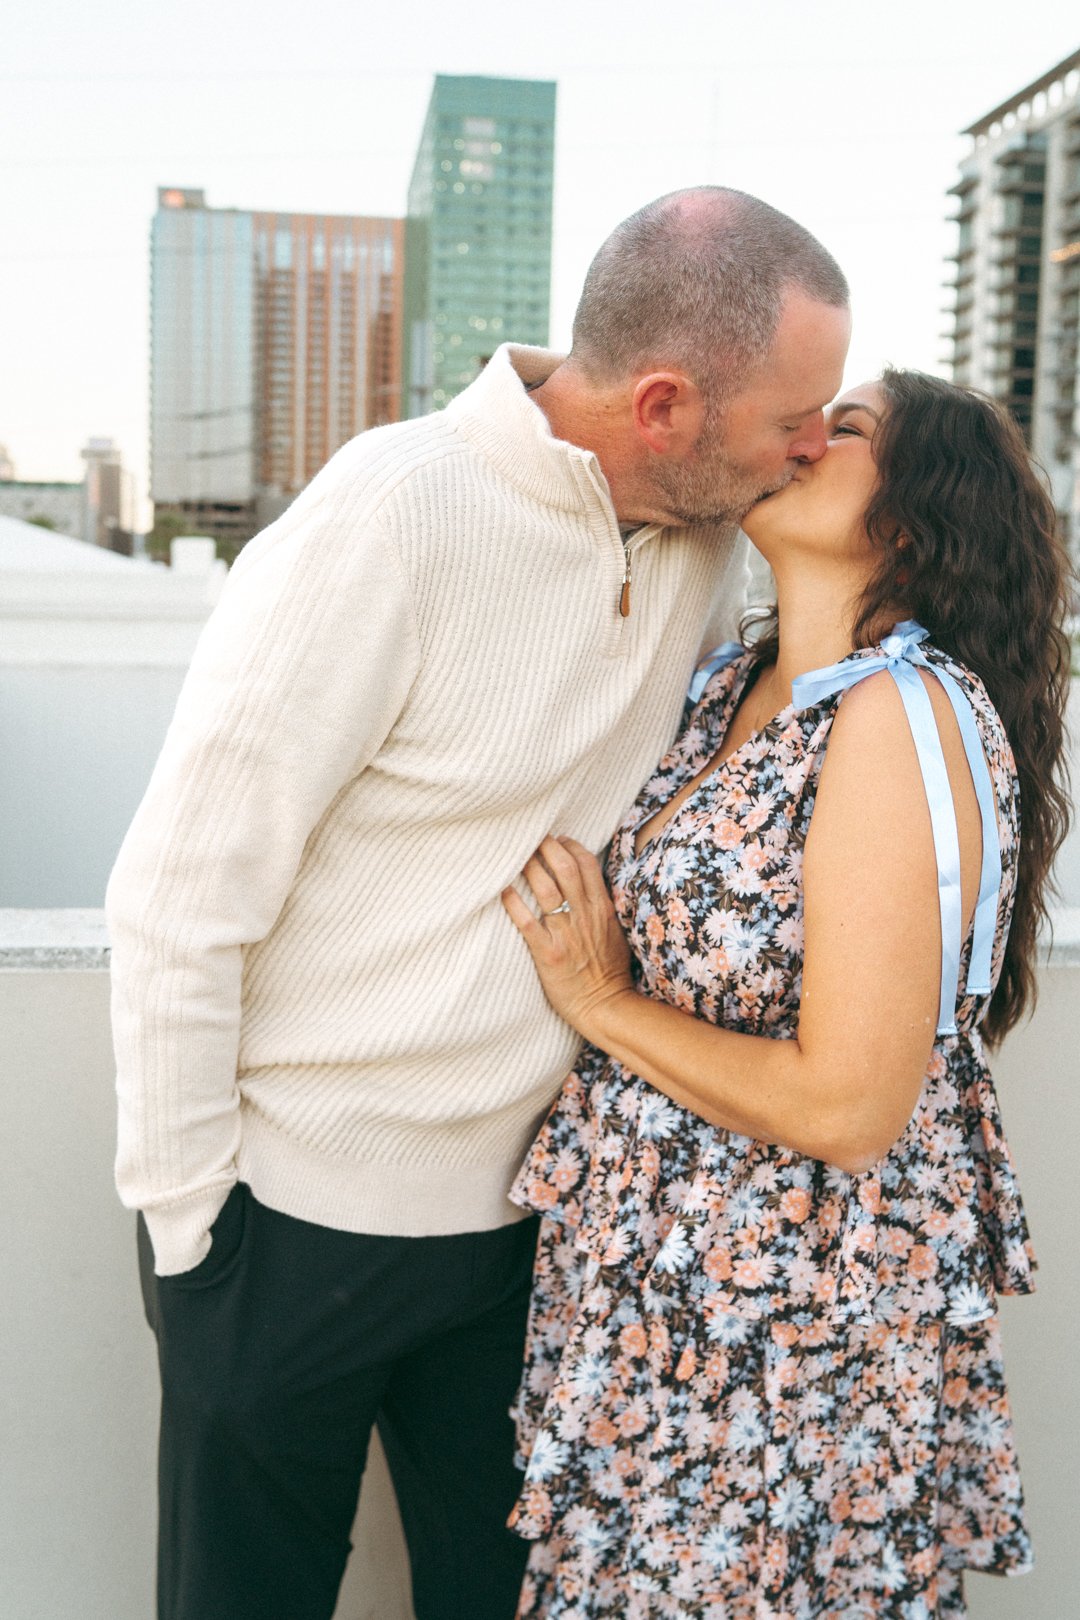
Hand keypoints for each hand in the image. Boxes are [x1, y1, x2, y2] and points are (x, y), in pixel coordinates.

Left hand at [501, 836, 634, 1038]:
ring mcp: (566, 934)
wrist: (606, 1006)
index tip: (556, 839)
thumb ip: (601, 907)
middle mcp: (584, 916)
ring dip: (528, 868)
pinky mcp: (548, 954)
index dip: (569, 845)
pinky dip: (513, 904)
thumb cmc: (609, 972)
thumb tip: (588, 885)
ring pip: (545, 889)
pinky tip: (502, 891)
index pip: (586, 863)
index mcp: (602, 908)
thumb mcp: (614, 932)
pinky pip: (527, 923)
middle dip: (545, 847)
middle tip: (529, 838)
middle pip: (563, 868)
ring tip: (514, 857)